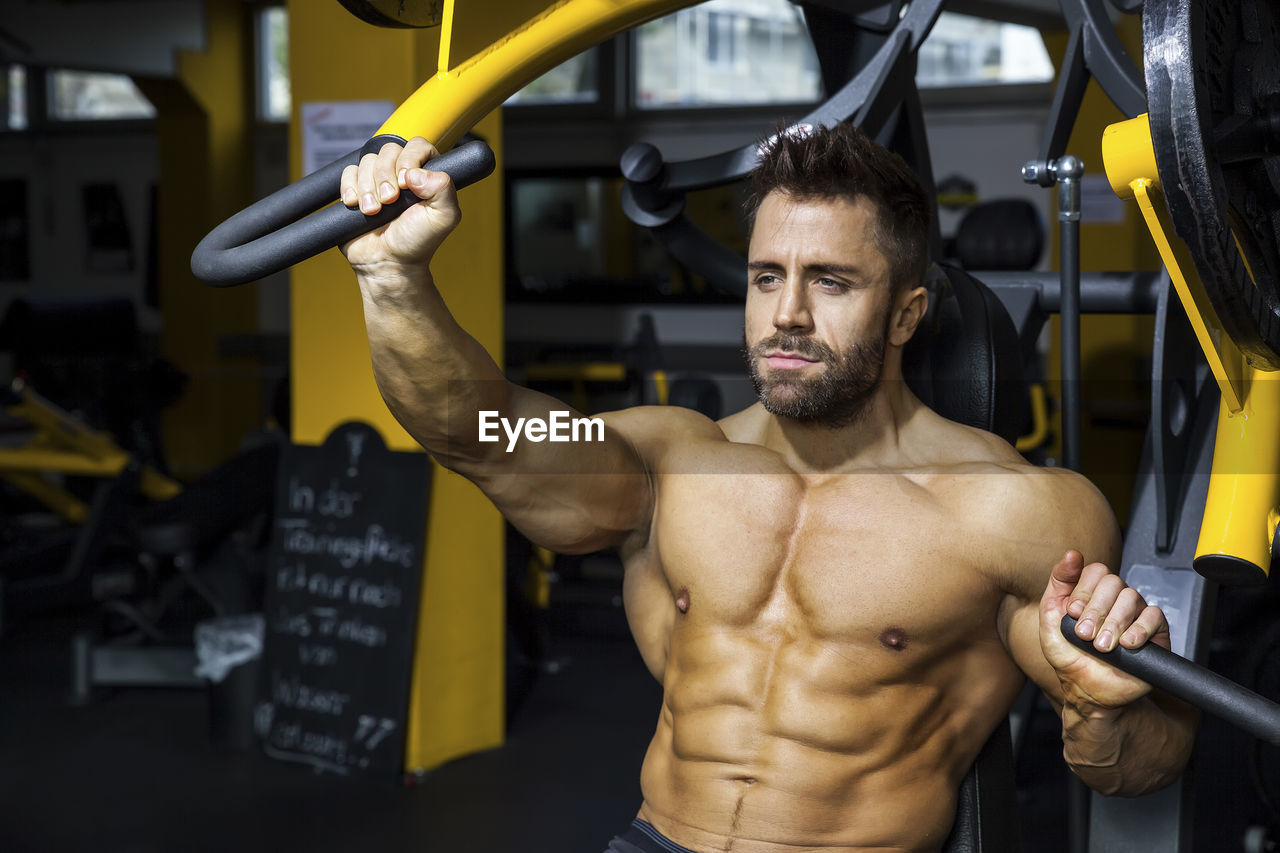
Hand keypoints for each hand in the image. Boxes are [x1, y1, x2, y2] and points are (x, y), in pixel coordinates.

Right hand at [338, 136, 460, 273]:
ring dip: (368, 188)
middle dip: (386, 177)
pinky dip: (350, 188)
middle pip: (388, 150)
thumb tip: (417, 172)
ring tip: (373, 211)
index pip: (418, 145)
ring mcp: (378, 180)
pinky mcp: (357, 188)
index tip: (407, 184)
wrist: (387, 263)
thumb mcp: (443, 217)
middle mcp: (402, 174)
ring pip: (367, 161)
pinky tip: (356, 206)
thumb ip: (444, 189)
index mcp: (426, 175)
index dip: (409, 159)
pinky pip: (348, 172)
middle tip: (390, 201)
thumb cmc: (417, 242)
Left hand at [1038, 550, 1170, 713]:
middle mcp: (1115, 600)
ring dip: (1113, 623)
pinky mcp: (1155, 631)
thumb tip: (1072, 555)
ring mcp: (1135, 614)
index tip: (1073, 613)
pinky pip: (1154, 617)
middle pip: (1113, 583)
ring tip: (1102, 646)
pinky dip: (1139, 630)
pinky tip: (1126, 644)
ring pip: (1131, 598)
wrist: (1087, 689)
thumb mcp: (1050, 617)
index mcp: (1092, 592)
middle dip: (1095, 610)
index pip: (1095, 571)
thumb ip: (1058, 583)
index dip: (1083, 590)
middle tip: (1086, 634)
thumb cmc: (1069, 655)